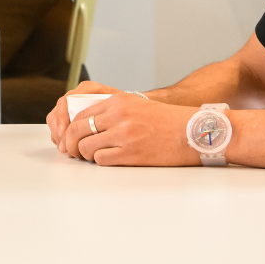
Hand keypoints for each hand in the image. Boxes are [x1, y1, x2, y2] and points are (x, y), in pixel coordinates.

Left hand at [50, 87, 200, 166]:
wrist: (193, 132)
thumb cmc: (167, 121)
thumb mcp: (137, 105)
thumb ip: (112, 111)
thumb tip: (86, 124)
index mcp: (118, 102)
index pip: (81, 114)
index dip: (72, 128)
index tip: (73, 136)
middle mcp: (118, 116)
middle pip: (77, 130)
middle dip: (71, 143)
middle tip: (73, 151)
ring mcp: (124, 135)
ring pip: (86, 147)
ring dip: (85, 154)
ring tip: (92, 156)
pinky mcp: (131, 153)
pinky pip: (101, 160)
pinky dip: (100, 161)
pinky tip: (108, 159)